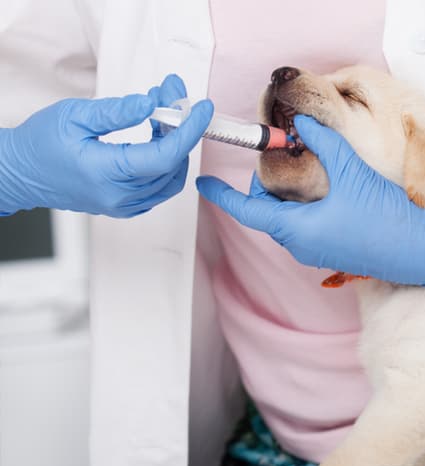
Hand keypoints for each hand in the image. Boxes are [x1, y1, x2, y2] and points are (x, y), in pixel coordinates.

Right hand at [0, 74, 212, 216]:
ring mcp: (124, 206)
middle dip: (179, 126)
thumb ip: (116, 112)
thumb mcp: (74, 116)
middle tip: (171, 95)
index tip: (201, 107)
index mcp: (106, 174)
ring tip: (161, 113)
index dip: (189, 130)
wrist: (19, 173)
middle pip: (171, 163)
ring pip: (170, 177)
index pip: (165, 155)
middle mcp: (119, 196)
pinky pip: (160, 187)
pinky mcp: (125, 207)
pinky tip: (156, 136)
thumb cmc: (39, 144)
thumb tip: (151, 104)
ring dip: (174, 143)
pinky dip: (166, 161)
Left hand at [196, 115, 424, 286]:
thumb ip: (324, 142)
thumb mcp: (352, 173)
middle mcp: (302, 246)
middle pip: (267, 212)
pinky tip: (333, 191)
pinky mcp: (336, 254)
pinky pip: (308, 228)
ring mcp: (319, 254)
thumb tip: (304, 121)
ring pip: (288, 220)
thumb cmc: (388, 219)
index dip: (222, 195)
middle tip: (286, 155)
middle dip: (268, 184)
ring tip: (312, 169)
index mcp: (297, 229)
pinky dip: (307, 207)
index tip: (203, 184)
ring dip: (290, 196)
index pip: (247, 210)